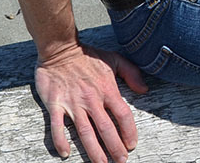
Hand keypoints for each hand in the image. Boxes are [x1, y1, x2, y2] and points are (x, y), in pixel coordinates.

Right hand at [34, 42, 148, 162]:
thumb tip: (144, 89)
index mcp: (108, 90)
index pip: (123, 115)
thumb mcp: (115, 59)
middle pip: (106, 129)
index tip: (132, 144)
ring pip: (85, 132)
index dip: (129, 132)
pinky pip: (57, 127)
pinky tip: (65, 154)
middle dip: (115, 147)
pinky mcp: (55, 104)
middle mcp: (92, 99)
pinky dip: (60, 141)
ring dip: (94, 150)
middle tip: (121, 161)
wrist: (60, 49)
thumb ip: (132, 73)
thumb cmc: (89, 55)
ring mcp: (73, 103)